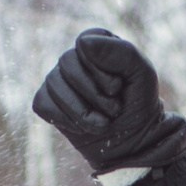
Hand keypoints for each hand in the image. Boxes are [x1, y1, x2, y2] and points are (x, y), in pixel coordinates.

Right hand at [32, 28, 185, 174]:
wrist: (132, 143)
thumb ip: (120, 52)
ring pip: (54, 85)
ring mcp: (57, 79)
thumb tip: (82, 43)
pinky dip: (66, 120)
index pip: (86, 45)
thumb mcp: (142, 75)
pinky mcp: (47, 101)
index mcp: (98, 41)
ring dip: (83, 113)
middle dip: (94, 94)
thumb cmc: (139, 105)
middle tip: (114, 110)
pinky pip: (43, 104)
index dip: (102, 72)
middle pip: (67, 63)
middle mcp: (75, 57)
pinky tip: (83, 127)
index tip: (119, 89)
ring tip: (103, 124)